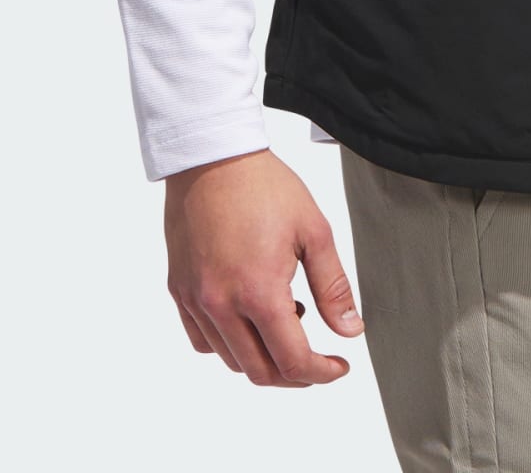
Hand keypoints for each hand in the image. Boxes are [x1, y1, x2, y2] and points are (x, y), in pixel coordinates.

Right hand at [163, 148, 366, 385]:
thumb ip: (333, 287)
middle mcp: (221, 305)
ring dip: (263, 357)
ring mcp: (195, 300)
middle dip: (295, 374)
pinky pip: (202, 341)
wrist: (213, 156)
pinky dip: (228, 345)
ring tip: (285, 319)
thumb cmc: (264, 187)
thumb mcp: (314, 231)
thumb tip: (350, 330)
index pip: (292, 361)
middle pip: (260, 371)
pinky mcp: (179, 291)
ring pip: (231, 360)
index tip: (339, 365)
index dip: (321, 373)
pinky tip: (247, 318)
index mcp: (259, 292)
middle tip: (317, 359)